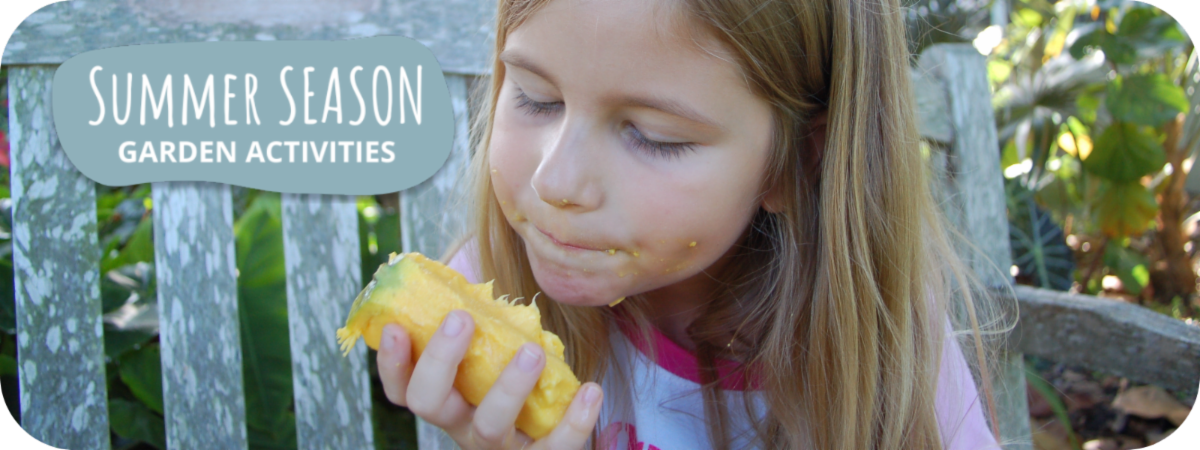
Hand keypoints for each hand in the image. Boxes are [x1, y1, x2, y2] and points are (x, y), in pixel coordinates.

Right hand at [377, 309, 604, 448]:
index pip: (402, 388)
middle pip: (431, 404)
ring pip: (490, 425)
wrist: (551, 428)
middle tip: (462, 319)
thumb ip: (471, 318)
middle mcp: (461, 424)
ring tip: (533, 351)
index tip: (395, 327)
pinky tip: (591, 390)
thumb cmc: (512, 373)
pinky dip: (574, 422)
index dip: (391, 362)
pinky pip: (554, 447)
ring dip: (508, 386)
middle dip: (441, 360)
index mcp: (443, 398)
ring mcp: (498, 445)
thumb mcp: (486, 350)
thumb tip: (454, 267)